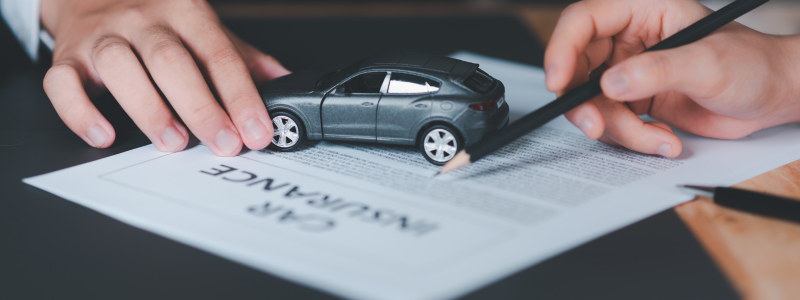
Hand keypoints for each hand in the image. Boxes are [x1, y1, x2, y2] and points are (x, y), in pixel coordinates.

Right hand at [40, 0, 289, 155]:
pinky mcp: (67, 56)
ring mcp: (103, 36)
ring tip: (173, 143)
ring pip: (121, 68)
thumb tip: (286, 83)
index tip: (257, 130)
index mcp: (186, 12)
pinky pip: (63, 82)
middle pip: (172, 61)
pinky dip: (80, 112)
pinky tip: (104, 135)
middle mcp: (143, 20)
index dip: (241, 95)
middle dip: (201, 107)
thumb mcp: (206, 30)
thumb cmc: (158, 20)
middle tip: (224, 143)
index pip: (219, 54)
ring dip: (149, 110)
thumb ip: (244, 59)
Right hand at [544, 0, 799, 157]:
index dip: (561, 49)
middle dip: (584, 103)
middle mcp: (628, 40)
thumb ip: (658, 70)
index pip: (583, 21)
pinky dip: (632, 138)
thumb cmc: (752, 65)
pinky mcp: (633, 101)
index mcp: (641, 11)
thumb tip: (613, 82)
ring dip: (618, 129)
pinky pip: (611, 123)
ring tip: (657, 137)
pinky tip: (664, 138)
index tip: (558, 81)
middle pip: (576, 68)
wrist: (772, 96)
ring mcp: (628, 72)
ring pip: (591, 103)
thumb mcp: (706, 64)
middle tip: (597, 125)